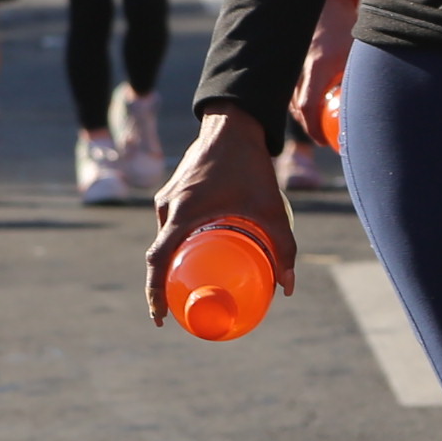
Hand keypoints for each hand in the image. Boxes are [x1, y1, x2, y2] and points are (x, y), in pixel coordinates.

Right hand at [146, 109, 297, 325]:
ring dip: (172, 262)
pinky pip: (169, 225)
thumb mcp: (270, 209)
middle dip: (165, 285)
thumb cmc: (250, 165)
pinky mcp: (172, 191)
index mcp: (181, 213)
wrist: (233, 123)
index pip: (156, 260)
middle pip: (159, 254)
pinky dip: (176, 243)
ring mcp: (167, 198)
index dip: (154, 292)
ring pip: (164, 238)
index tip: (160, 317)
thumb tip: (287, 288)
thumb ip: (284, 247)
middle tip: (179, 310)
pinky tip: (193, 254)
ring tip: (188, 285)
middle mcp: (167, 207)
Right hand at [294, 0, 357, 144]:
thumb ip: (363, 77)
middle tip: (321, 137)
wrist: (329, 2)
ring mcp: (293, 62)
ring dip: (301, 114)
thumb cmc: (347, 28)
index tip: (323, 141)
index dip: (313, 128)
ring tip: (315, 125)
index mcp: (318, 65)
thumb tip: (379, 103)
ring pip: (290, 97)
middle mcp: (301, 66)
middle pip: (296, 106)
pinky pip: (289, 87)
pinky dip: (297, 100)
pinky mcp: (291, 60)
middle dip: (307, 125)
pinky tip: (308, 107)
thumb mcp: (358, 54)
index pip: (308, 106)